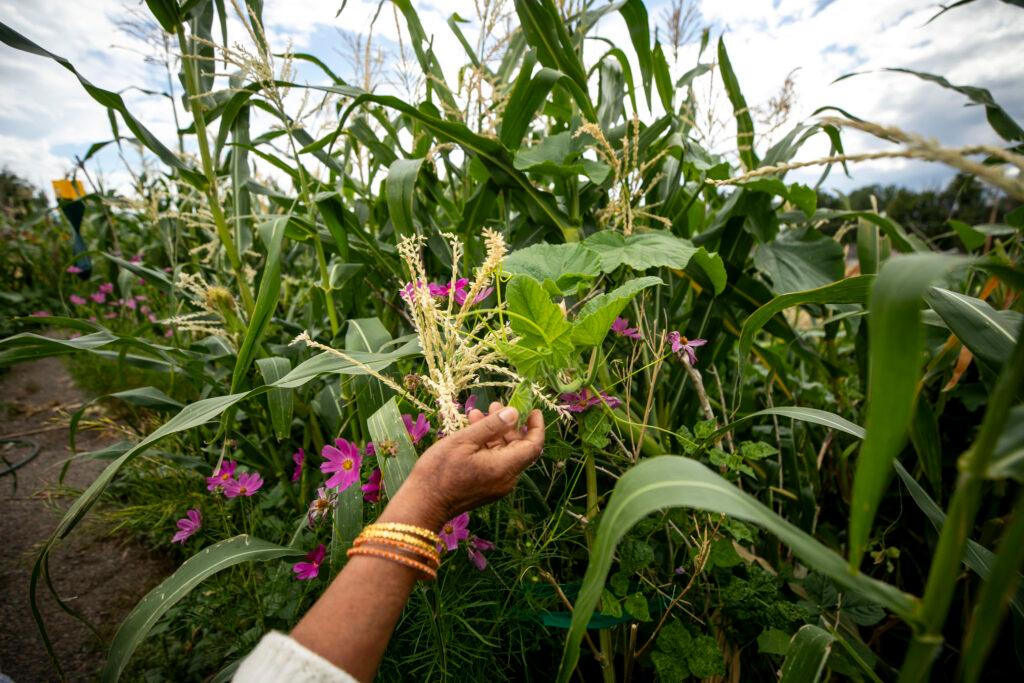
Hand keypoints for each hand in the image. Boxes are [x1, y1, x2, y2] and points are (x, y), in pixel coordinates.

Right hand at [386, 404, 544, 528]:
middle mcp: (506, 479)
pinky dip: (488, 447)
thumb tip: (514, 413)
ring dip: (495, 434)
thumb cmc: (440, 470)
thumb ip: (492, 426)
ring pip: (504, 455)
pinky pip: (495, 464)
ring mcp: (497, 486)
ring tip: (477, 414)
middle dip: (509, 425)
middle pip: (519, 449)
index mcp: (504, 467)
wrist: (423, 504)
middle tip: (494, 405)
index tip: (533, 409)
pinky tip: (472, 432)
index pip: (533, 445)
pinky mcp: (486, 489)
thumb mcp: (464, 441)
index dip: (536, 426)